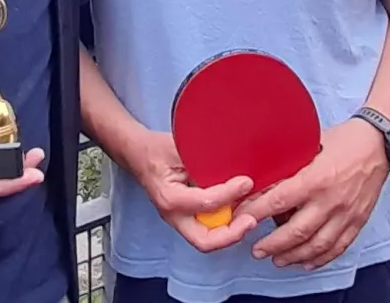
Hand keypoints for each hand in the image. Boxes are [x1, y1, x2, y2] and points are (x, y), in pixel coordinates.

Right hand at [126, 131, 258, 252]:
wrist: (137, 154)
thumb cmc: (155, 150)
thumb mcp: (178, 148)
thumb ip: (204, 159)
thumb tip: (234, 163)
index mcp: (170, 198)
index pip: (205, 203)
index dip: (230, 193)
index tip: (246, 182)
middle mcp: (173, 215)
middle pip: (205, 240)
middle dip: (231, 234)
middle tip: (251, 220)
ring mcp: (179, 220)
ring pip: (208, 239)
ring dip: (231, 231)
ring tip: (250, 215)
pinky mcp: (186, 218)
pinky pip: (208, 230)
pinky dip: (226, 224)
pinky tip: (239, 210)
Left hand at [234, 119, 389, 268]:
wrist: (378, 143)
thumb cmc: (343, 140)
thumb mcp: (310, 147)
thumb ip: (289, 167)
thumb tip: (262, 183)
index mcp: (316, 178)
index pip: (279, 201)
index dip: (257, 213)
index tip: (241, 219)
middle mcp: (331, 200)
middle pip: (296, 232)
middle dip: (272, 244)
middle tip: (256, 249)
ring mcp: (346, 214)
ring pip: (317, 245)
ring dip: (294, 256)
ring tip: (277, 259)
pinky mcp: (358, 221)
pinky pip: (338, 247)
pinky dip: (321, 258)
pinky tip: (307, 261)